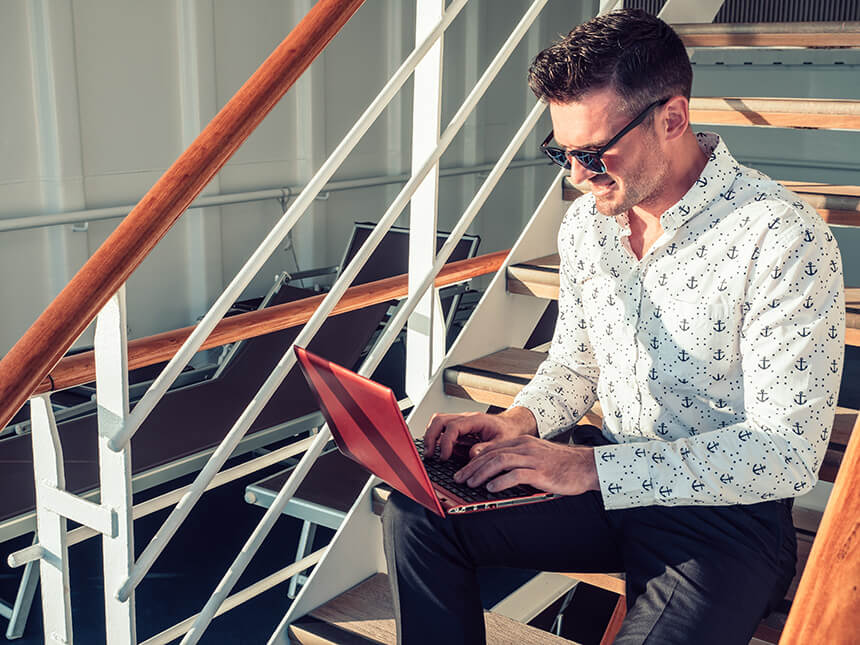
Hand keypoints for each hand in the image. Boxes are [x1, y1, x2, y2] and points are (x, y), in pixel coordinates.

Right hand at [423, 406, 537, 460]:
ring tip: (430, 453)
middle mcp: (466, 418)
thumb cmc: (509, 432)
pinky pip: (443, 428)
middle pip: (439, 420)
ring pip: (438, 422)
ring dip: (431, 436)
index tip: (445, 457)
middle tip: (430, 455)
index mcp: (476, 420)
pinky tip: (438, 450)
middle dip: (431, 437)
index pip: (453, 427)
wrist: (513, 425)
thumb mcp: (503, 442)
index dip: (446, 443)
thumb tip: (471, 455)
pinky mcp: (460, 428)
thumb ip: (487, 448)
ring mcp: (461, 422)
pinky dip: (436, 438)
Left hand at [452, 435, 598, 496]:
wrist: (586, 466)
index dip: (474, 460)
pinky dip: (500, 481)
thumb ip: (518, 460)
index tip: (462, 471)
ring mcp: (533, 459)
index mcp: (523, 443)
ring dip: (481, 473)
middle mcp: (525, 447)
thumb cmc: (562, 465)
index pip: (491, 449)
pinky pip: (516, 474)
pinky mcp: (541, 473)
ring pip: (499, 462)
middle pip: (491, 454)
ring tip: (470, 484)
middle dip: (472, 467)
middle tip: (459, 479)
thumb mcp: (536, 456)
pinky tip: (491, 489)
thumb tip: (496, 472)